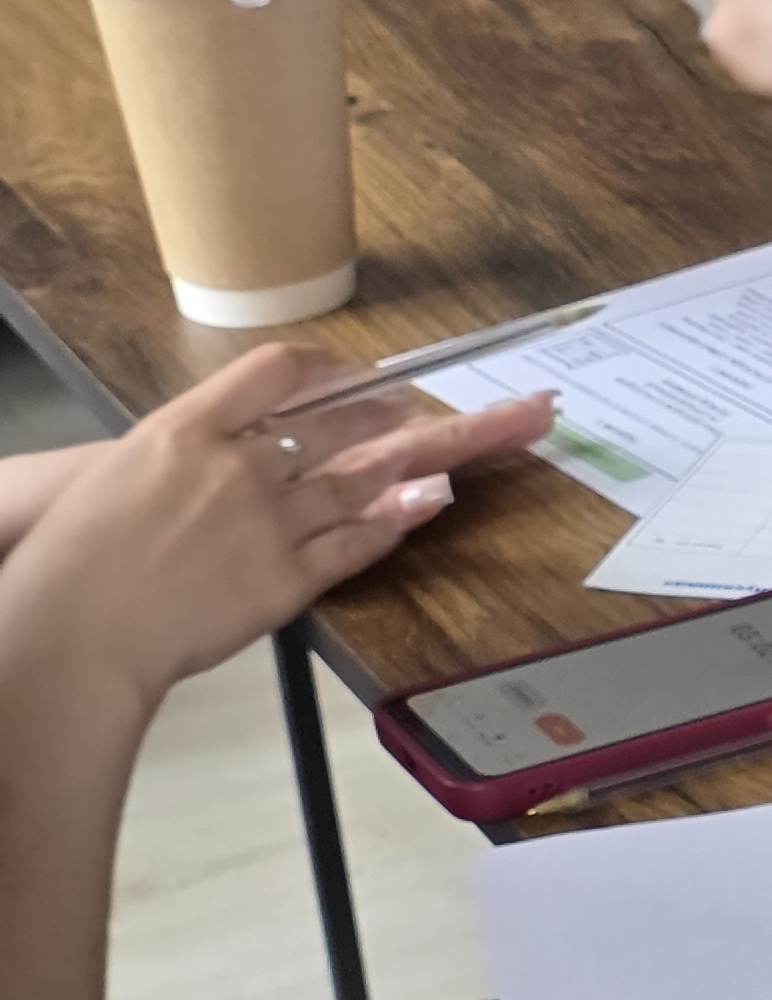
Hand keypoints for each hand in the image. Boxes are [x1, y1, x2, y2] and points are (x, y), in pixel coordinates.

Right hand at [0, 344, 557, 706]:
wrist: (76, 629)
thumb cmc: (80, 557)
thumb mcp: (126, 473)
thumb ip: (190, 452)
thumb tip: (248, 441)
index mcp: (184, 430)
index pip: (272, 372)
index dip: (326, 369)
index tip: (358, 373)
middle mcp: (237, 467)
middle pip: (340, 422)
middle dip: (398, 409)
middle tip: (448, 403)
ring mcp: (267, 523)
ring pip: (363, 478)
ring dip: (424, 453)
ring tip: (467, 434)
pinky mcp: (287, 580)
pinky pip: (359, 542)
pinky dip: (400, 517)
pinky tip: (437, 497)